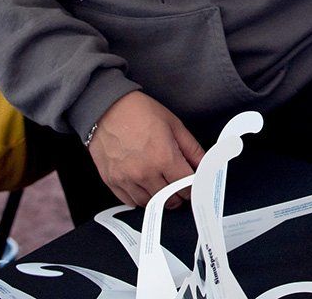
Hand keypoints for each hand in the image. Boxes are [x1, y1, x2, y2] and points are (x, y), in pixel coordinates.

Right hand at [87, 91, 204, 207]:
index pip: (187, 187)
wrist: (106, 108)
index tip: (193, 183)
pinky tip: (145, 185)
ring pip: (151, 204)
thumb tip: (205, 165)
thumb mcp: (174, 125)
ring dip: (160, 198)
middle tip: (179, 183)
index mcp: (164, 157)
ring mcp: (126, 179)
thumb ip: (192, 149)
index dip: (194, 186)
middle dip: (179, 194)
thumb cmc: (140, 112)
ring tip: (161, 183)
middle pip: (171, 200)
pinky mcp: (112, 182)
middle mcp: (145, 172)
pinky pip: (130, 201)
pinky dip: (141, 198)